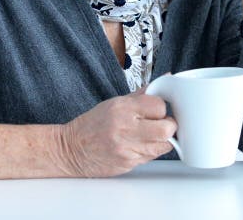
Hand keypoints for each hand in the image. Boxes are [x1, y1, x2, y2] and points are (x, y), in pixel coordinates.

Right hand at [59, 83, 176, 176]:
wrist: (72, 149)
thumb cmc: (93, 124)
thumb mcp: (116, 103)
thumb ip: (143, 94)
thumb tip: (165, 79)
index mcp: (123, 108)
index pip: (159, 106)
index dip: (163, 108)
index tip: (158, 110)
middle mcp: (125, 128)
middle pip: (166, 128)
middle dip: (169, 126)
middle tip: (163, 124)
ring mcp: (127, 148)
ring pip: (163, 145)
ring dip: (162, 140)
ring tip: (151, 135)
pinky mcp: (128, 163)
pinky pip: (152, 157)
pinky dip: (151, 151)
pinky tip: (141, 145)